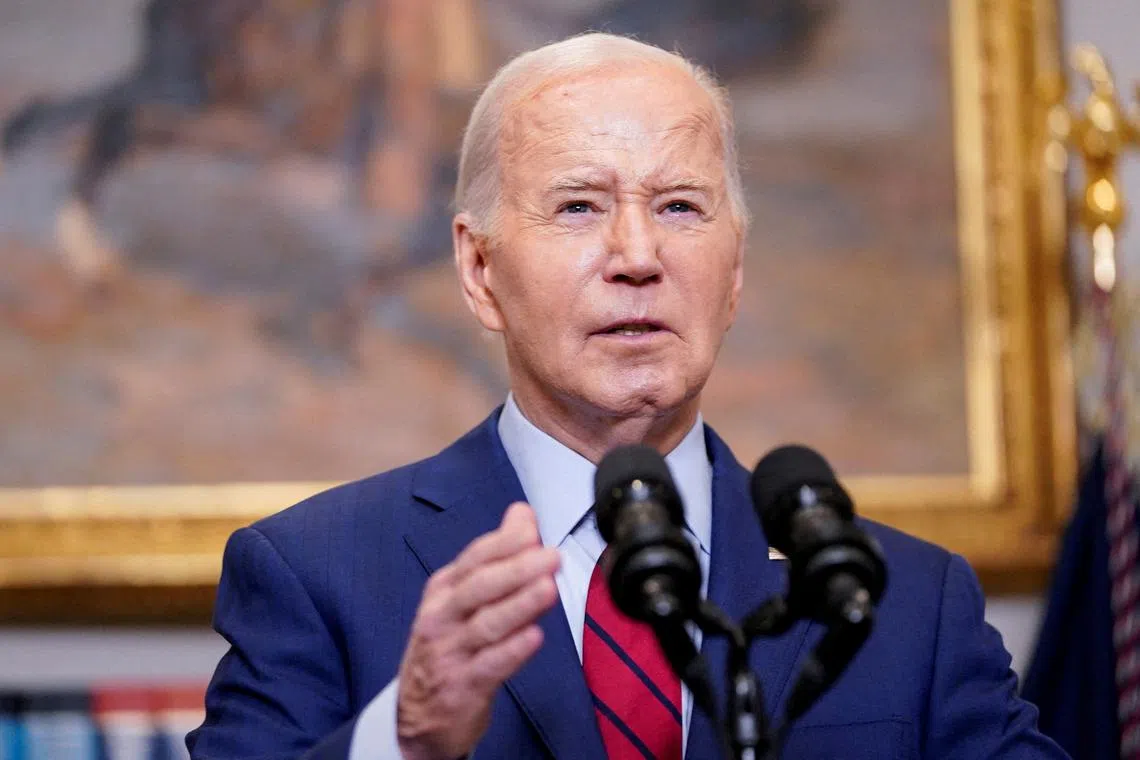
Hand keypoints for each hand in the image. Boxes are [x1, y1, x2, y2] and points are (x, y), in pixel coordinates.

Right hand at [396, 502, 560, 759]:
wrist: (417, 717)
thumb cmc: (448, 646)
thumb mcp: (463, 598)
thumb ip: (496, 556)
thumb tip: (522, 513)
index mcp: (444, 590)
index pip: (473, 559)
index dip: (503, 543)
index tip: (532, 530)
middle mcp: (442, 617)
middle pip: (479, 588)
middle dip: (516, 569)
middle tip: (550, 556)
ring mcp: (450, 653)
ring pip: (486, 625)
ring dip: (519, 605)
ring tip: (548, 589)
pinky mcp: (462, 688)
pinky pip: (489, 667)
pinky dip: (512, 651)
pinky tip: (534, 637)